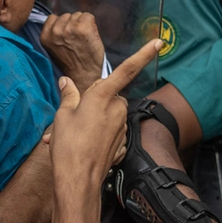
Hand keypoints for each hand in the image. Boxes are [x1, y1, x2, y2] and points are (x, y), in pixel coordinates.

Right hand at [40, 12, 105, 93]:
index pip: (53, 18)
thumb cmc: (71, 63)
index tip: (67, 36)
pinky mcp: (83, 28)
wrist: (84, 75)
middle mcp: (56, 31)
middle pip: (66, 15)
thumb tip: (59, 21)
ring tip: (83, 39)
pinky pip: (88, 16)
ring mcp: (70, 29)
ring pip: (78, 15)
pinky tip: (90, 36)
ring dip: (82, 24)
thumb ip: (53, 34)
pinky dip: (92, 24)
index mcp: (45, 36)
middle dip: (73, 24)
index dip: (62, 25)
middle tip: (76, 40)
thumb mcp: (53, 48)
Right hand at [49, 39, 162, 186]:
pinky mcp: (121, 143)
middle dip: (93, 101)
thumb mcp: (62, 116)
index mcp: (103, 96)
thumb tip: (66, 82)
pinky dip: (98, 135)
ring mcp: (121, 127)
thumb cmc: (68, 146)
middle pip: (109, 95)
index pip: (127, 69)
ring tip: (72, 135)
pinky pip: (110, 131)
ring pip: (108, 114)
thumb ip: (68, 96)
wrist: (78, 180)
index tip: (159, 42)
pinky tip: (84, 146)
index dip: (143, 54)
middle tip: (72, 116)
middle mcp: (117, 109)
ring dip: (93, 120)